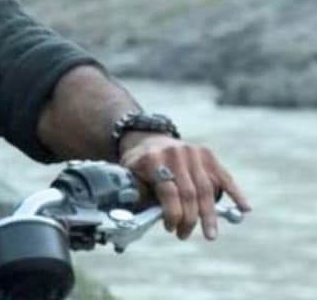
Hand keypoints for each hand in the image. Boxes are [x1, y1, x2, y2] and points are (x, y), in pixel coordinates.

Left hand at [120, 133, 251, 239]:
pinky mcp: (207, 154)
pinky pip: (224, 176)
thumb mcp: (130, 175)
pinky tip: (245, 209)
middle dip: (189, 219)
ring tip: (210, 234)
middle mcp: (175, 153)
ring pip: (206, 189)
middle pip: (189, 193)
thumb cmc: (140, 165)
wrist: (150, 140)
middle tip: (185, 235)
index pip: (168, 191)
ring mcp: (193, 152)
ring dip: (209, 215)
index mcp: (153, 159)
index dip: (172, 214)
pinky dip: (236, 193)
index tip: (170, 228)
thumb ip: (139, 194)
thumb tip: (146, 218)